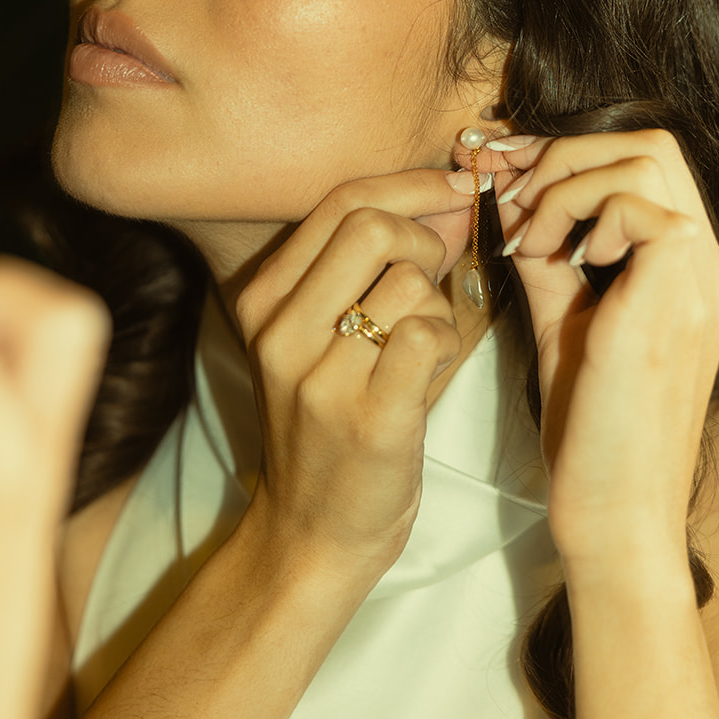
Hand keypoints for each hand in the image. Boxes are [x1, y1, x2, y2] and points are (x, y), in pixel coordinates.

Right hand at [233, 167, 478, 588]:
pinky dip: (448, 341)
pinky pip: (428, 333)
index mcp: (264, 300)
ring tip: (422, 345)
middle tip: (436, 277)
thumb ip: (372, 266)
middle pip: (372, 226)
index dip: (410, 183)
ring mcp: (321, 377)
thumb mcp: (322, 336)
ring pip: (410, 281)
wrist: (310, 534)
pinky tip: (432, 369)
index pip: (339, 202)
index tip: (454, 186)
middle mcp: (280, 332)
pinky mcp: (369, 418)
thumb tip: (445, 195)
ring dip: (439, 305)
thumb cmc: (331, 423)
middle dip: (426, 238)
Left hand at [473, 132, 718, 577]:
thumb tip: (511, 201)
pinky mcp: (681, 290)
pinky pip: (633, 199)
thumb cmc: (590, 435)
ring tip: (525, 237)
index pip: (641, 165)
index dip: (567, 152)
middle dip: (564, 152)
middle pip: (650, 143)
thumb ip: (551, 259)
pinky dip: (576, 211)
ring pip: (643, 156)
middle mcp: (708, 263)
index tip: (499, 166)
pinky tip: (544, 257)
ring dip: (565, 182)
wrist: (617, 513)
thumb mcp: (565, 323)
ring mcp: (703, 274)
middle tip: (503, 188)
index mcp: (686, 270)